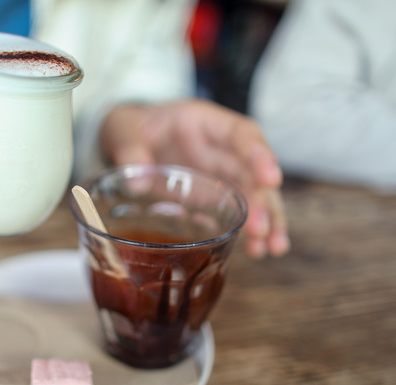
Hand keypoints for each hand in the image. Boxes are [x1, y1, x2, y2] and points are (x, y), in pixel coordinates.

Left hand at [100, 99, 289, 258]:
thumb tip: (137, 180)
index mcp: (204, 122)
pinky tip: (258, 251)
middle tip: (262, 231)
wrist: (128, 139)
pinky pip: (237, 212)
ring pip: (253, 195)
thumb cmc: (131, 127)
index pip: (241, 134)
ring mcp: (219, 173)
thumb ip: (129, 150)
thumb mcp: (122, 130)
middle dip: (263, 201)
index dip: (259, 155)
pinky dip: (248, 232)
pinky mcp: (214, 197)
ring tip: (273, 248)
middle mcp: (220, 148)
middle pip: (252, 172)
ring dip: (267, 221)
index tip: (271, 179)